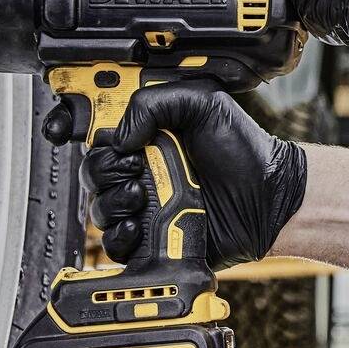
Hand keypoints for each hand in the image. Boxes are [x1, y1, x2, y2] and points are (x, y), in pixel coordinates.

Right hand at [41, 87, 308, 267]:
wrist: (268, 196)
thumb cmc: (243, 150)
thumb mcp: (203, 103)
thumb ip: (155, 103)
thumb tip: (120, 133)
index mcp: (147, 137)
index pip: (98, 136)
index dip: (83, 134)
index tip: (79, 134)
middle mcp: (140, 171)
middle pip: (92, 173)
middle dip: (104, 170)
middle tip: (135, 167)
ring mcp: (144, 206)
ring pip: (98, 208)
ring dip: (112, 202)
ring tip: (141, 197)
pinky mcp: (151, 239)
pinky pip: (115, 244)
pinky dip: (120, 236)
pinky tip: (138, 225)